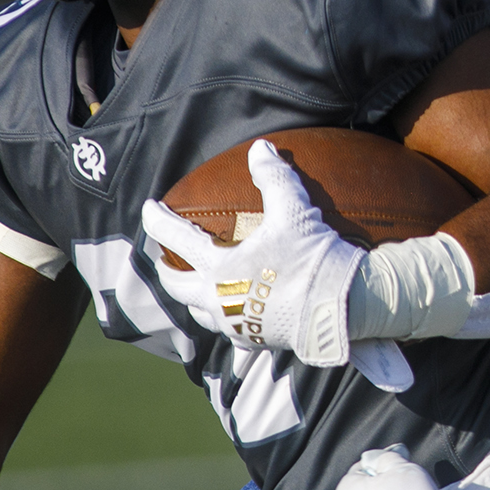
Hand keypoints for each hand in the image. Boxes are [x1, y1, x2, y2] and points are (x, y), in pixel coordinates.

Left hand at [143, 140, 364, 366]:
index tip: (148, 209)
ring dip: (193, 298)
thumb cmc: (313, 257)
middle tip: (166, 260)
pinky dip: (225, 318)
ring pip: (200, 313)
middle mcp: (219, 299)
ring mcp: (235, 325)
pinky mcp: (255, 341)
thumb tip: (261, 148)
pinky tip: (236, 311)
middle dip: (167, 271)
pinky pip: (230, 332)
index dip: (157, 221)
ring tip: (198, 287)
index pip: (176, 239)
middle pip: (177, 288)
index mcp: (220, 267)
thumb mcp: (294, 210)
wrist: (341, 307)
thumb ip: (274, 177)